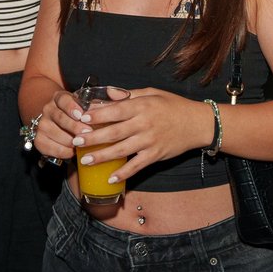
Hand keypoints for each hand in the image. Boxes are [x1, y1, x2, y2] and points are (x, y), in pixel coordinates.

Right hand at [30, 87, 114, 162]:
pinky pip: (48, 147)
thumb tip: (122, 95)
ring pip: (53, 132)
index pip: (63, 99)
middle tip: (87, 133)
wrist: (57, 124)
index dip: (72, 107)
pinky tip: (71, 153)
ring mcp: (42, 124)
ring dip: (68, 140)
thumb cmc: (80, 116)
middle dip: (74, 126)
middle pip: (59, 117)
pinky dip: (61, 151)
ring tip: (82, 145)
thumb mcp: (89, 105)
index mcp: (60, 98)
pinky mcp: (39, 139)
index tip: (82, 114)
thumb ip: (105, 101)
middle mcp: (48, 109)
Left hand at [73, 87, 211, 182]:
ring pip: (121, 150)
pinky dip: (124, 173)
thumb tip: (107, 93)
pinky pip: (137, 166)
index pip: (115, 110)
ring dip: (102, 156)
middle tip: (76, 141)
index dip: (97, 114)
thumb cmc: (173, 105)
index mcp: (141, 106)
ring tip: (85, 160)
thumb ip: (129, 94)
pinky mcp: (155, 155)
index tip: (81, 118)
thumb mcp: (151, 93)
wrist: (197, 123)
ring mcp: (150, 141)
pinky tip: (110, 178)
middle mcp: (144, 123)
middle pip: (114, 131)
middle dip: (93, 137)